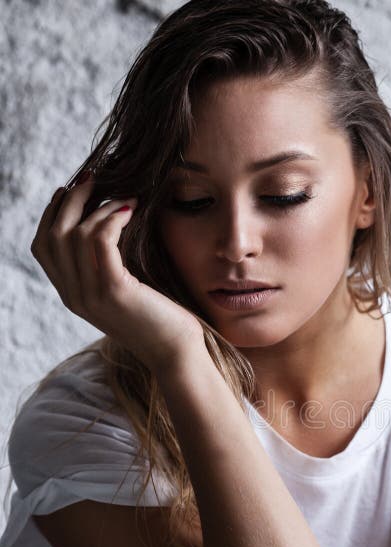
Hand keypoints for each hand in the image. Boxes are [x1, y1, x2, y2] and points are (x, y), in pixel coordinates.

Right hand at [31, 174, 204, 374]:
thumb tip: (107, 224)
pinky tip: (130, 209)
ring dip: (98, 206)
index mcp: (72, 295)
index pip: (43, 246)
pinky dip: (111, 218)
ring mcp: (91, 295)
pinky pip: (99, 241)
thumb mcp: (125, 291)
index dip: (53, 213)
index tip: (73, 190)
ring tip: (124, 196)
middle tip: (93, 177)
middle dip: (70, 200)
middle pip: (52, 235)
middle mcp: (74, 296)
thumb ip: (107, 267)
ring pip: (74, 234)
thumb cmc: (160, 320)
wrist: (177, 354)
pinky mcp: (114, 290)